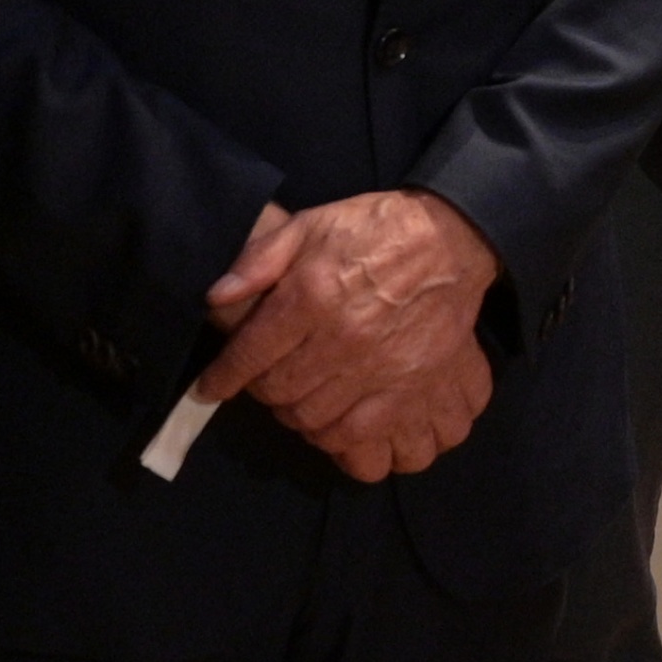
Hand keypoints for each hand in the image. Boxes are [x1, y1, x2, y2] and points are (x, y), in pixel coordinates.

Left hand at [197, 187, 505, 480]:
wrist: (451, 241)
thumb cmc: (375, 229)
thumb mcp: (311, 225)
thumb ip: (260, 259)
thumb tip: (217, 296)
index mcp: (311, 296)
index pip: (250, 354)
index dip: (222, 376)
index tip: (209, 387)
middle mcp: (341, 338)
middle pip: (278, 392)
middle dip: (261, 391)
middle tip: (264, 381)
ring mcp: (377, 369)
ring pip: (312, 419)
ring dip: (295, 414)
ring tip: (297, 398)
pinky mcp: (408, 390)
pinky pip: (357, 437)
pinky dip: (334, 437)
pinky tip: (330, 420)